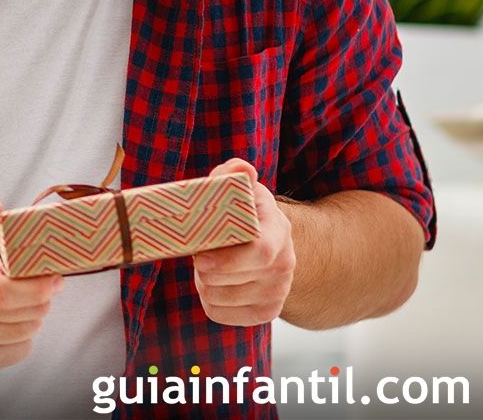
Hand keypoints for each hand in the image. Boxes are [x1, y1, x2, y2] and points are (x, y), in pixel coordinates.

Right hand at [0, 192, 63, 372]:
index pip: (0, 290)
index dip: (34, 286)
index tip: (53, 276)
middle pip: (22, 310)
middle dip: (43, 294)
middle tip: (46, 278)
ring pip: (28, 329)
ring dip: (36, 311)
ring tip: (25, 294)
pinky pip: (22, 348)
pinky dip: (26, 331)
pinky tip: (12, 315)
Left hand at [191, 158, 294, 325]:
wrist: (266, 241)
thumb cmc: (243, 210)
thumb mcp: (239, 186)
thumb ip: (234, 173)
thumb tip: (242, 169)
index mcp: (278, 230)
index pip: (262, 253)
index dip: (227, 261)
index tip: (199, 258)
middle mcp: (284, 265)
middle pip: (233, 280)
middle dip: (205, 270)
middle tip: (198, 253)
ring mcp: (278, 292)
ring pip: (221, 299)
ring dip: (204, 284)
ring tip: (207, 265)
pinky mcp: (265, 313)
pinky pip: (220, 314)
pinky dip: (209, 301)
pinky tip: (214, 283)